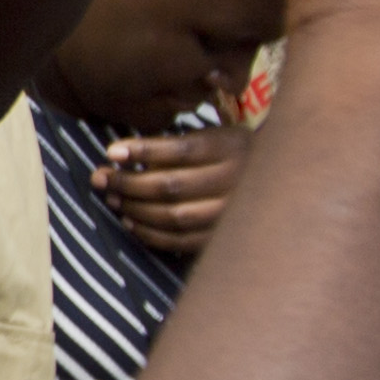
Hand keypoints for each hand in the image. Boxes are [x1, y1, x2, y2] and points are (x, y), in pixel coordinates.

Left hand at [93, 120, 249, 258]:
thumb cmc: (231, 156)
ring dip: (135, 208)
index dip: (143, 151)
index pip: (181, 149)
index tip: (112, 152)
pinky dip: (151, 234)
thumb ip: (176, 145)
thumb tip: (121, 156)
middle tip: (101, 178)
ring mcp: (231, 214)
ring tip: (112, 198)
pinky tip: (131, 222)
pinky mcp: (223, 238)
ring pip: (174, 216)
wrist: (278, 186)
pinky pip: (181, 241)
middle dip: (128, 183)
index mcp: (230, 148)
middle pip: (172, 185)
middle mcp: (234, 181)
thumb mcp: (213, 137)